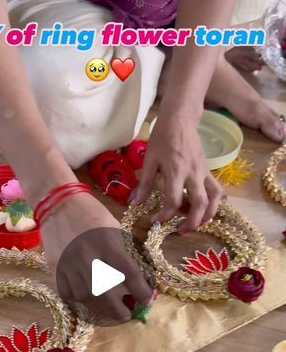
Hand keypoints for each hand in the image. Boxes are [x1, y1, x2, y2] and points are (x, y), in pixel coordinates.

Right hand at [41, 192, 151, 320]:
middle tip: (126, 315)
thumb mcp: (114, 229)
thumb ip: (124, 254)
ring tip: (109, 311)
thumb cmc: (92, 215)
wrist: (58, 204)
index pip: (129, 273)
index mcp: (107, 243)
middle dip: (118, 310)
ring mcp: (68, 264)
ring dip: (100, 309)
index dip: (141, 291)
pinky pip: (68, 294)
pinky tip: (89, 302)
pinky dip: (80, 302)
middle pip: (104, 293)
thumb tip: (137, 281)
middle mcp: (87, 256)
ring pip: (85, 297)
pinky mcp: (54, 269)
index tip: (146, 299)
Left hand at [133, 111, 222, 232]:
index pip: (173, 200)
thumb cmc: (162, 138)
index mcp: (176, 171)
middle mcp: (193, 174)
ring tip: (197, 225)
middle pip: (199, 204)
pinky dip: (214, 203)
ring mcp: (203, 172)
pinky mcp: (208, 171)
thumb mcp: (149, 160)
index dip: (164, 215)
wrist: (180, 120)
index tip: (154, 220)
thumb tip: (134, 204)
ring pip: (214, 198)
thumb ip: (144, 184)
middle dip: (191, 222)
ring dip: (208, 215)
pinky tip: (205, 210)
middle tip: (179, 231)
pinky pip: (216, 190)